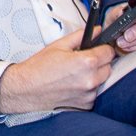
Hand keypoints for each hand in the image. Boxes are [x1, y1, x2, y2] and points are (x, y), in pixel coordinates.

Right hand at [0, 28, 114, 113]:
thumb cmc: (38, 68)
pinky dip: (86, 90)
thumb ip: (80, 36)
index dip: (103, 49)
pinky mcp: (86, 105)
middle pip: (108, 67)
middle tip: (81, 62)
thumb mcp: (58, 46)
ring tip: (73, 75)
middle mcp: (91, 79)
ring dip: (93, 77)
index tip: (97, 50)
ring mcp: (89, 94)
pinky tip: (72, 86)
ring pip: (101, 81)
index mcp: (86, 62)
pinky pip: (93, 94)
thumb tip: (96, 31)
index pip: (109, 52)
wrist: (25, 89)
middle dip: (99, 63)